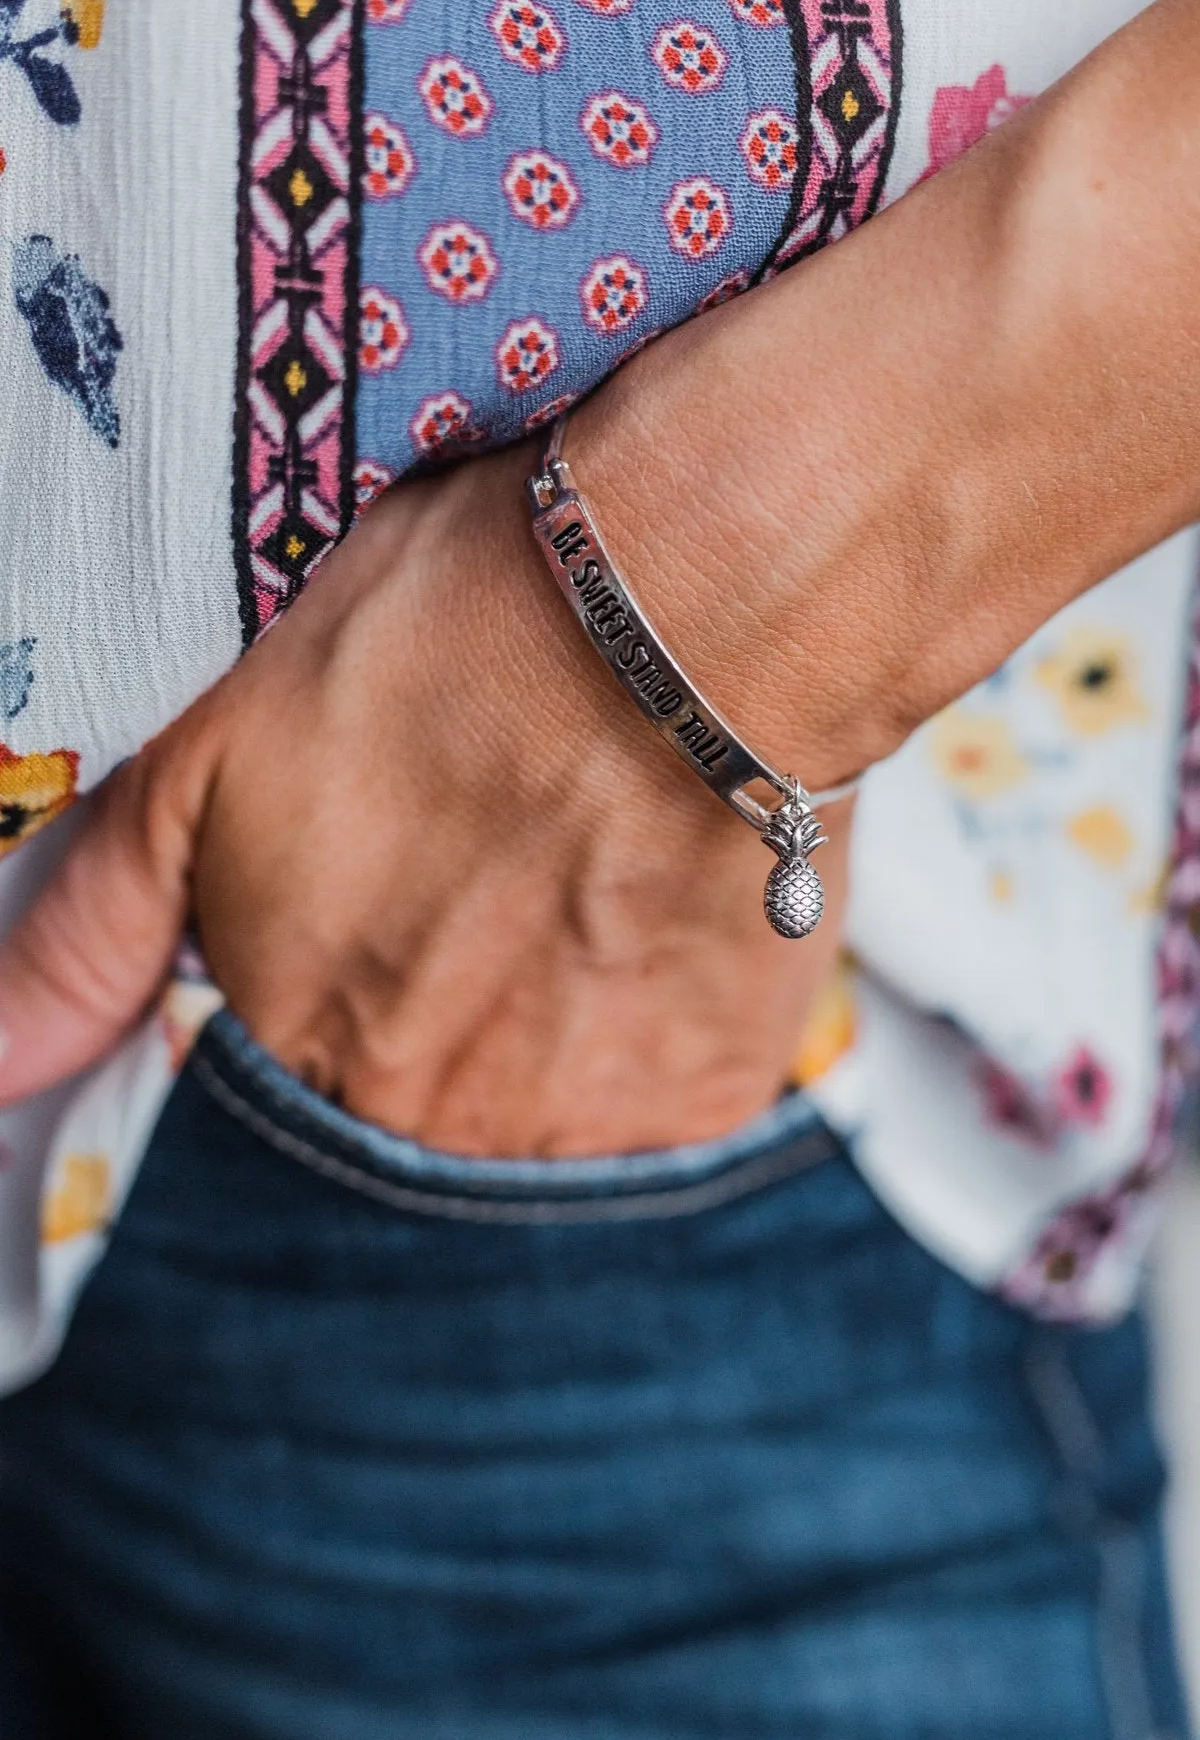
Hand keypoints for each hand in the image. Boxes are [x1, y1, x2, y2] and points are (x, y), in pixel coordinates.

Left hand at [0, 434, 851, 1155]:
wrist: (674, 614)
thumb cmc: (434, 646)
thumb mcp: (210, 756)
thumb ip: (93, 930)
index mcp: (301, 1043)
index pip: (295, 1083)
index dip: (350, 979)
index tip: (401, 898)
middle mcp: (430, 1120)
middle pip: (422, 1109)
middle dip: (446, 1012)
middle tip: (495, 875)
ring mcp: (576, 1125)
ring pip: (544, 1118)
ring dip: (550, 1028)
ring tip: (575, 884)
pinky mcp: (705, 1093)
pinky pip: (663, 1105)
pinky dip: (655, 1031)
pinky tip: (652, 916)